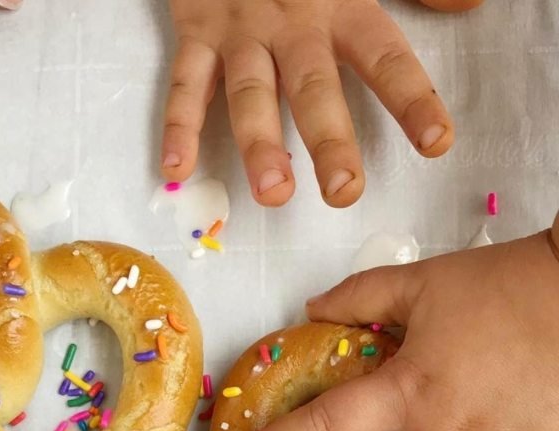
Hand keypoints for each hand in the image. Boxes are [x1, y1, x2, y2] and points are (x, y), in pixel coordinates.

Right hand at [161, 0, 481, 207]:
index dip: (410, 100)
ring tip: (273, 194)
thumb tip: (470, 5)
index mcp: (342, 6)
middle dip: (329, 141)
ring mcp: (240, 33)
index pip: (384, 57)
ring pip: (249, 94)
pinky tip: (177, 169)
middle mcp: (293, 25)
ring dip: (259, 144)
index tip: (435, 144)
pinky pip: (184, 85)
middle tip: (343, 192)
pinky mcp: (195, 33)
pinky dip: (178, 126)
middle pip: (313, 89)